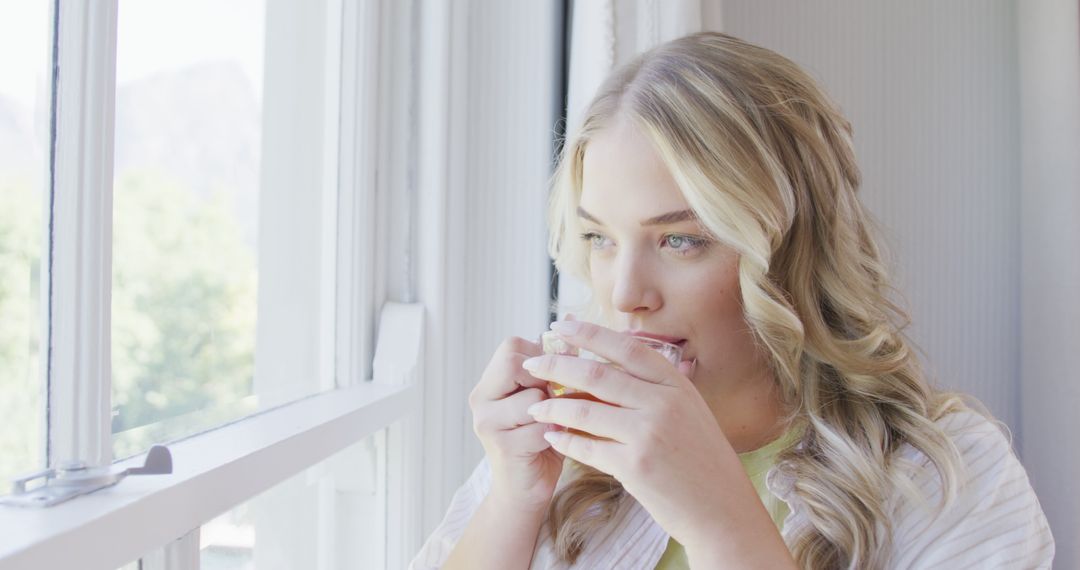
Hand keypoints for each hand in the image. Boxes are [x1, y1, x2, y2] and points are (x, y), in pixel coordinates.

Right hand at [469, 336, 563, 510]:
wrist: (525, 491)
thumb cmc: (542, 439)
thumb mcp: (548, 397)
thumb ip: (554, 365)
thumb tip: (569, 320)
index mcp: (489, 381)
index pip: (513, 347)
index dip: (541, 358)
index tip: (553, 381)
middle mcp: (480, 397)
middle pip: (515, 364)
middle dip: (544, 383)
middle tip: (553, 403)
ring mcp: (486, 422)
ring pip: (532, 397)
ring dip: (553, 412)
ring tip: (554, 425)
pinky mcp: (500, 446)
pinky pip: (539, 427)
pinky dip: (554, 435)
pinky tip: (551, 445)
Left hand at [521, 320, 747, 550]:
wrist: (722, 510)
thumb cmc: (702, 460)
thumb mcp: (688, 411)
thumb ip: (653, 389)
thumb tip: (605, 367)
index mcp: (676, 384)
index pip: (625, 347)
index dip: (589, 333)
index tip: (560, 326)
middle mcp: (663, 403)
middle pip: (597, 373)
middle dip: (557, 365)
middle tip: (531, 363)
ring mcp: (649, 434)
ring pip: (584, 409)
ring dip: (552, 406)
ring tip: (533, 406)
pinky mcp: (634, 466)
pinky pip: (586, 446)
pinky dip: (564, 440)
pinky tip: (551, 437)